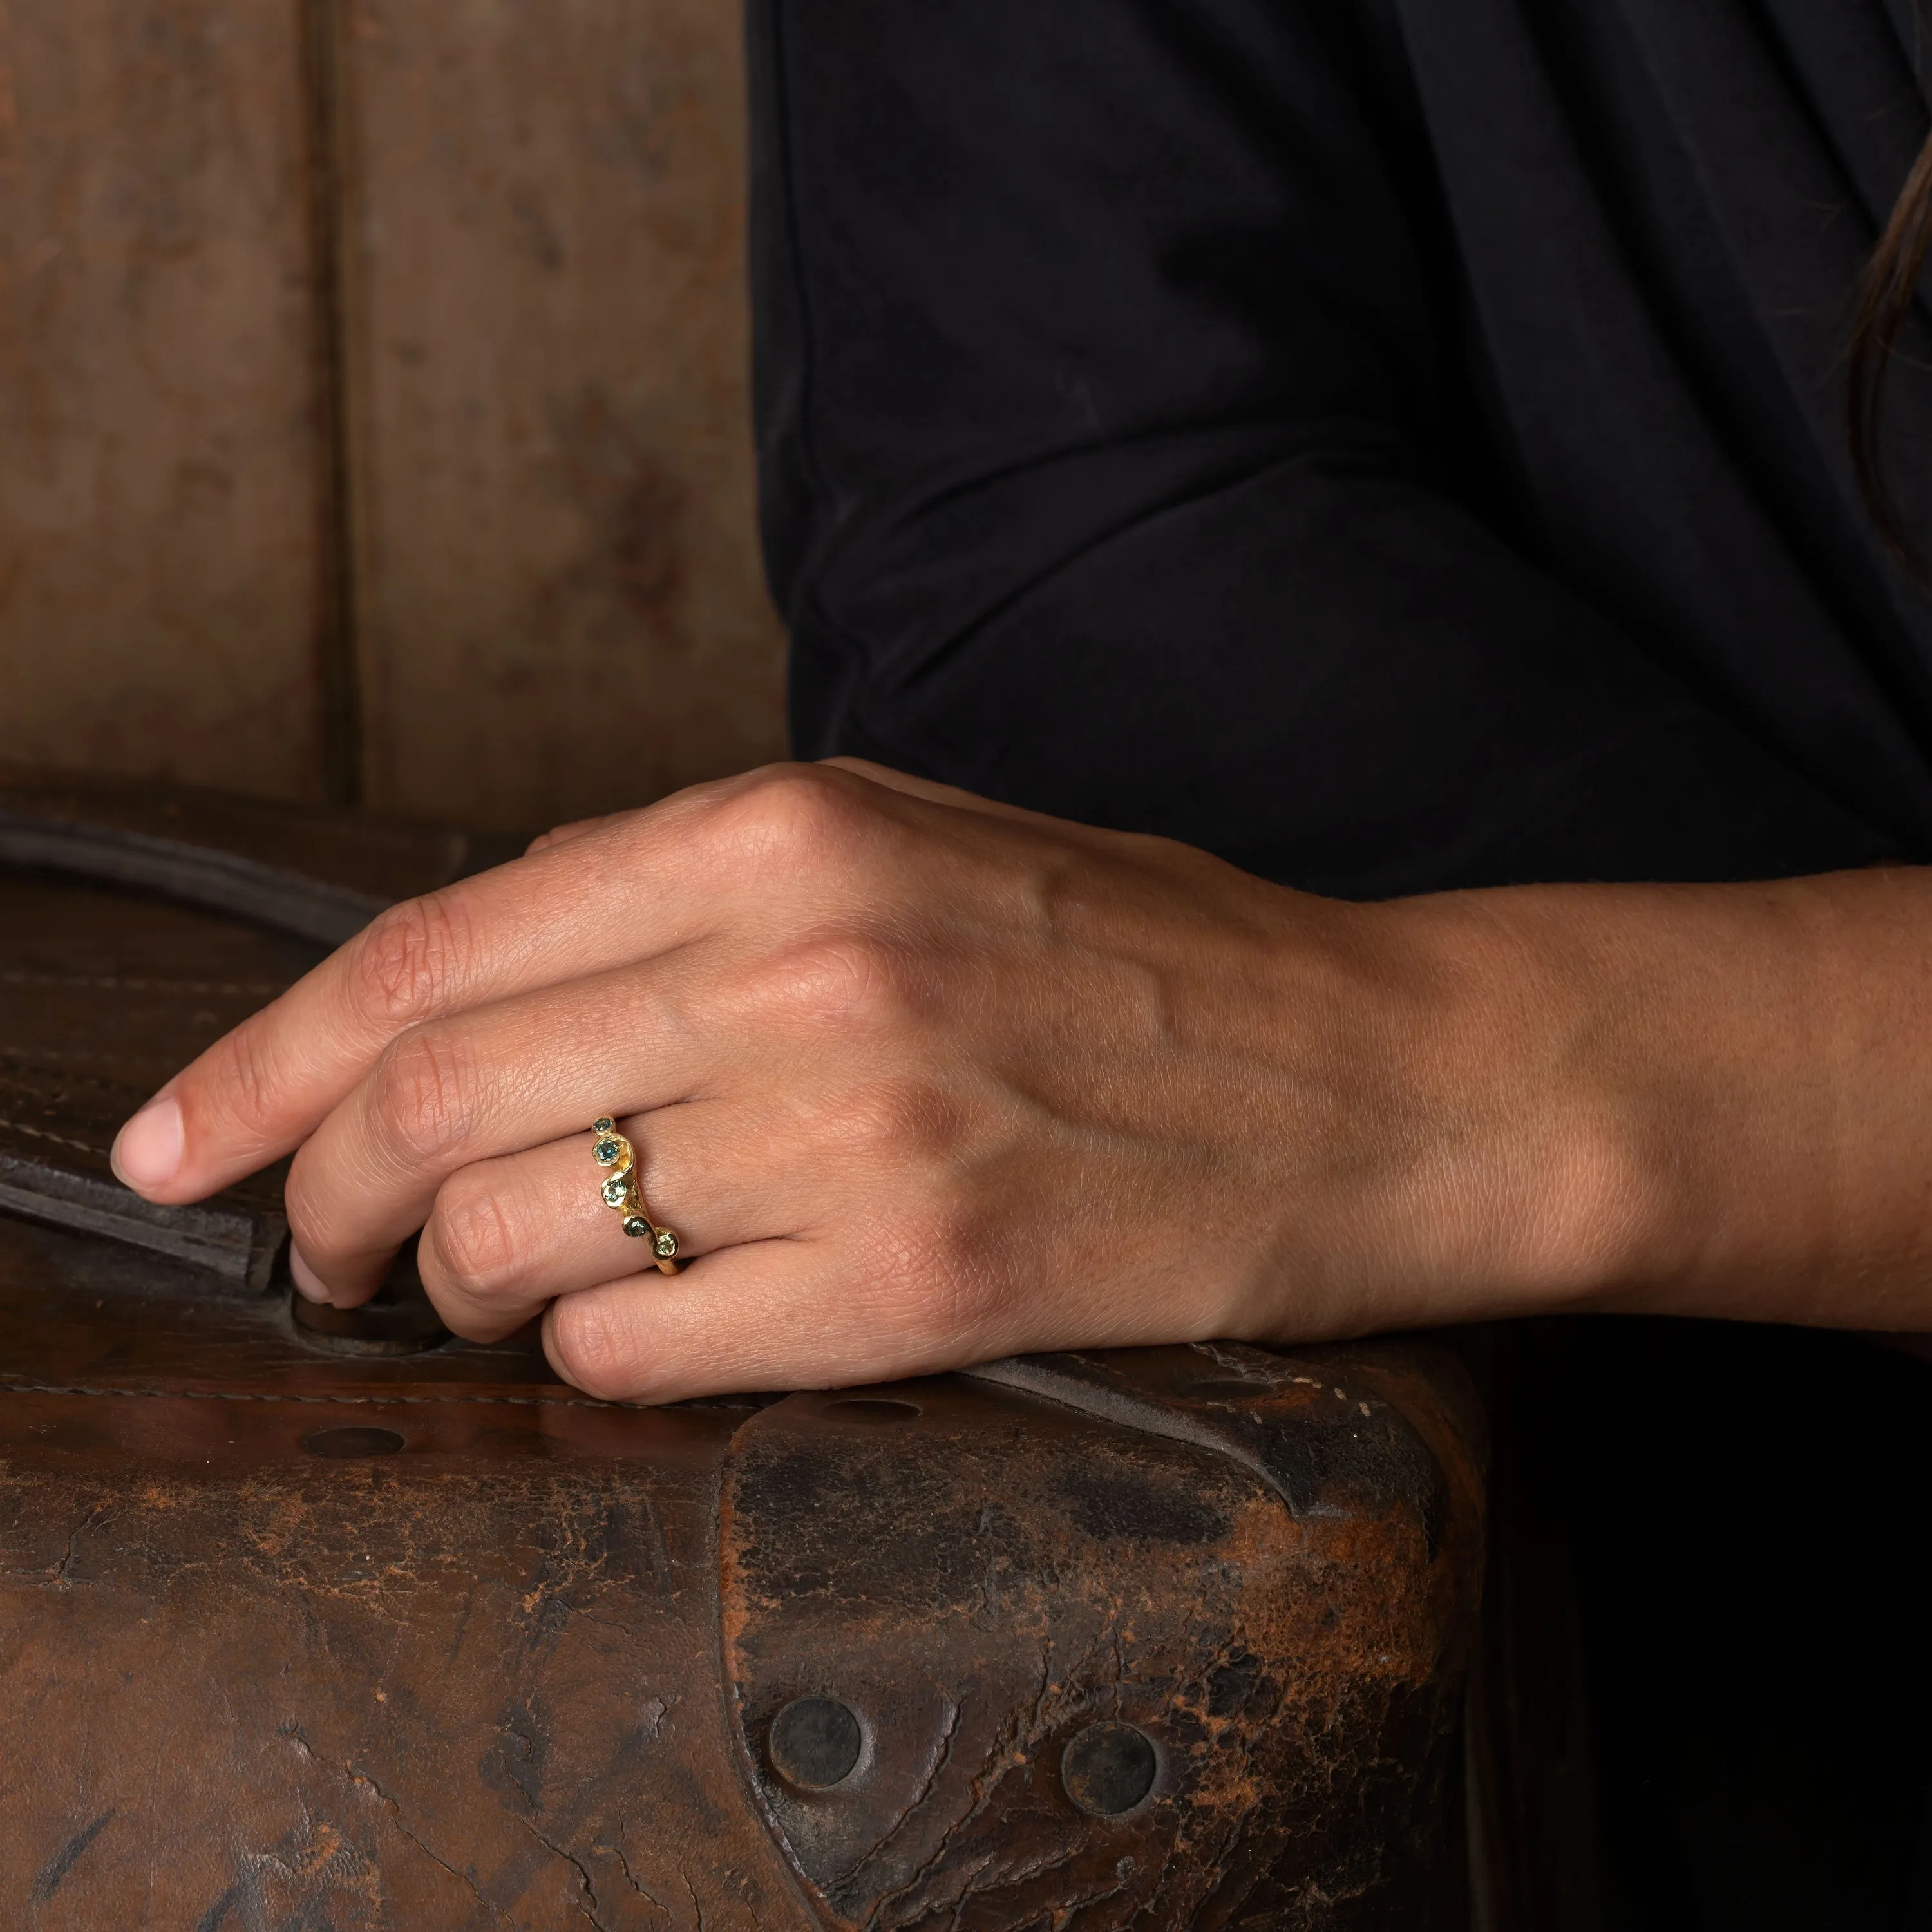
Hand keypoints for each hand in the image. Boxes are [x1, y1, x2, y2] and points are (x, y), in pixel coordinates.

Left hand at [107, 761, 1604, 1400]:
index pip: (431, 946)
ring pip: (525, 1243)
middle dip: (331, 1198)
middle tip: (328, 1247)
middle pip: (436, 1099)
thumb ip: (700, 884)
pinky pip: (645, 1352)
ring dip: (467, 1286)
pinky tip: (642, 1336)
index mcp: (790, 829)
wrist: (1379, 1073)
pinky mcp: (921, 1292)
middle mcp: (805, 968)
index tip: (192, 1136)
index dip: (266, 1057)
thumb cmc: (1153, 958)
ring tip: (497, 1294)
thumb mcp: (917, 840)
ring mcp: (862, 1135)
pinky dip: (593, 1361)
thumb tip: (506, 955)